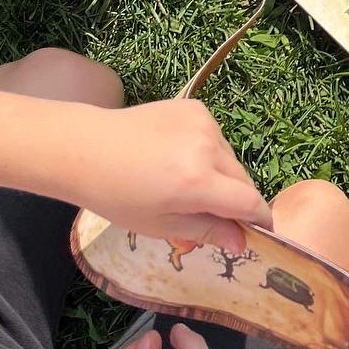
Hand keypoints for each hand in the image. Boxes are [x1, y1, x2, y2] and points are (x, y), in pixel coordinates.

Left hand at [77, 97, 270, 248]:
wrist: (86, 149)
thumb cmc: (117, 196)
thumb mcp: (160, 225)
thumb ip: (207, 231)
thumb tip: (242, 241)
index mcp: (197, 182)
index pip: (249, 202)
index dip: (260, 219)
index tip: (263, 231)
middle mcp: (207, 148)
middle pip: (243, 179)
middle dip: (237, 200)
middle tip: (214, 214)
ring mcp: (203, 123)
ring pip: (230, 158)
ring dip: (221, 175)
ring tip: (186, 182)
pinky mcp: (195, 107)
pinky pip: (215, 138)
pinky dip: (207, 152)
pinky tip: (178, 157)